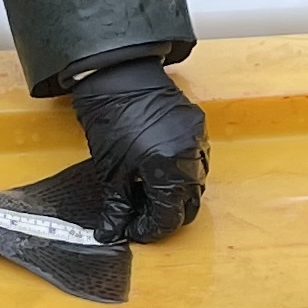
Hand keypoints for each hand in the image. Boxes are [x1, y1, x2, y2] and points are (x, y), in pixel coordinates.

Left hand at [66, 57, 207, 241]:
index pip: (169, 216)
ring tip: (147, 193)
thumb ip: (117, 206)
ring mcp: (197, 139)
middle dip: (166, 214)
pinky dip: (180, 172)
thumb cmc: (110, 118)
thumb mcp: (110, 171)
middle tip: (140, 216)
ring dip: (175, 194)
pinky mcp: (196, 125)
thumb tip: (112, 231)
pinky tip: (157, 171)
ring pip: (196, 182)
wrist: (116, 76)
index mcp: (169, 169)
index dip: (151, 229)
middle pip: (189, 203)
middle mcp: (191, 156)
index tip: (133, 230)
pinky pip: (196, 159)